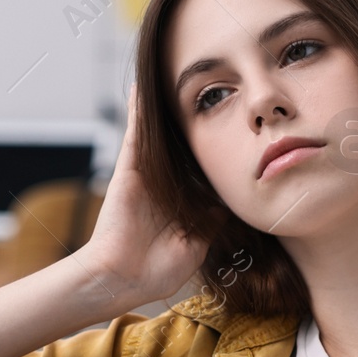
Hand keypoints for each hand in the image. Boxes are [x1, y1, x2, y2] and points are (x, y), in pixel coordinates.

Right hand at [81, 82, 210, 306]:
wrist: (122, 278)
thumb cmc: (156, 270)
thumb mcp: (197, 245)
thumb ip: (213, 222)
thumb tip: (230, 203)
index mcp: (181, 202)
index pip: (200, 170)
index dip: (212, 153)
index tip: (235, 131)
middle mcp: (164, 185)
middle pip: (181, 146)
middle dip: (190, 123)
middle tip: (209, 94)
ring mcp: (146, 176)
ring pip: (157, 135)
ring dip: (162, 110)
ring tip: (171, 78)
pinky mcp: (128, 171)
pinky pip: (135, 136)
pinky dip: (138, 112)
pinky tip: (142, 89)